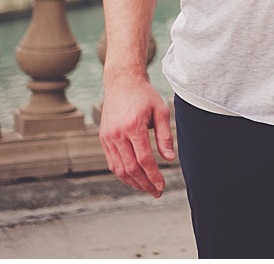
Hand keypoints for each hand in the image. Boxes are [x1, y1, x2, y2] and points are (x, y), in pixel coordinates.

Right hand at [100, 71, 175, 197]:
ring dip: (133, 183)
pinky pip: (112, 163)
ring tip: (147, 188)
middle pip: (131, 169)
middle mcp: (118, 134)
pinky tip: (134, 178)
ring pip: (120, 170)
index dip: (153, 176)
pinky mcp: (104, 139)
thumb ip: (165, 136)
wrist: (121, 81)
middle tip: (157, 192)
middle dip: (145, 184)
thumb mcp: (160, 110)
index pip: (144, 159)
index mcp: (133, 126)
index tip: (162, 185)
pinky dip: (123, 174)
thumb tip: (170, 158)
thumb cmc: (144, 95)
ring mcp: (108, 138)